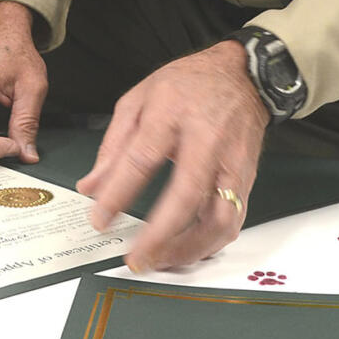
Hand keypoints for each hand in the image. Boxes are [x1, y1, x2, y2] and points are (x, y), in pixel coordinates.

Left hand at [76, 40, 268, 272]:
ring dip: (190, 249)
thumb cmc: (185, 85)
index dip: (119, 194)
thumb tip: (90, 187)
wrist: (240, 76)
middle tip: (136, 257)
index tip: (100, 220)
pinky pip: (234, 220)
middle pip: (186, 195)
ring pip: (219, 217)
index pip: (142, 159)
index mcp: (171, 115)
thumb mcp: (137, 100)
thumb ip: (112, 145)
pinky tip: (189, 252)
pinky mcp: (248, 178)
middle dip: (160, 235)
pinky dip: (211, 243)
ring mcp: (232, 162)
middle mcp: (206, 140)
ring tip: (160, 262)